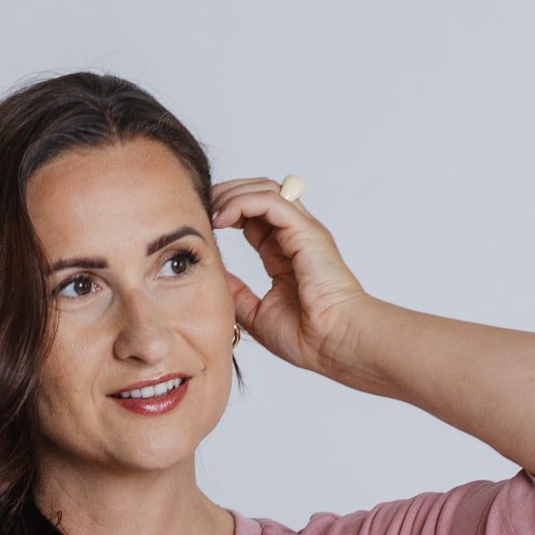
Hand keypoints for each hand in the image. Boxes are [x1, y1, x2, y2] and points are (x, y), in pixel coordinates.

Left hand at [209, 177, 372, 376]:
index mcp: (285, 253)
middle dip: (227, 194)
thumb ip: (236, 292)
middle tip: (201, 207)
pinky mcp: (306, 232)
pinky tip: (223, 218)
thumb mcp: (256, 313)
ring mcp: (303, 231)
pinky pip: (271, 201)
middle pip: (259, 193)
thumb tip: (212, 276)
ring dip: (233, 194)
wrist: (333, 344)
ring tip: (210, 212)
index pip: (254, 215)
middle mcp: (296, 236)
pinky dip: (243, 202)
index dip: (227, 211)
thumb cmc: (306, 336)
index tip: (202, 224)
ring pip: (265, 189)